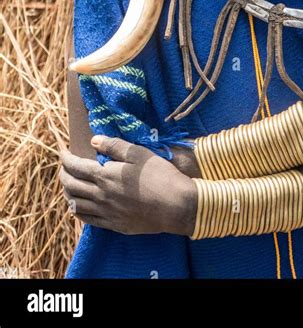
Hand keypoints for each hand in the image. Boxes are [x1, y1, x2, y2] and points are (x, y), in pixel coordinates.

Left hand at [59, 136, 196, 235]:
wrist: (176, 206)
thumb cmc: (160, 175)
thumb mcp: (139, 153)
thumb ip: (114, 146)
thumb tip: (94, 140)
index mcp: (105, 176)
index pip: (75, 167)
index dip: (66, 158)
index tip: (63, 151)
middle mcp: (101, 196)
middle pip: (71, 186)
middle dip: (63, 174)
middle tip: (64, 166)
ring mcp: (106, 213)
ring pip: (76, 204)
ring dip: (68, 193)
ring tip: (69, 185)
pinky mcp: (114, 225)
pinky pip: (88, 220)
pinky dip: (78, 211)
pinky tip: (78, 206)